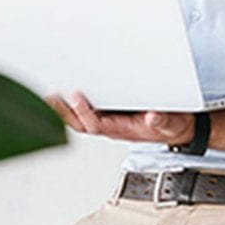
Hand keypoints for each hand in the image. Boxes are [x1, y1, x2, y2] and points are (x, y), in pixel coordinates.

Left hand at [45, 91, 194, 144]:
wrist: (176, 127)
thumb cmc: (169, 125)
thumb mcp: (170, 123)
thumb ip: (161, 120)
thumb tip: (152, 117)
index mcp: (121, 129)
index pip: (96, 124)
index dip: (84, 112)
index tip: (77, 96)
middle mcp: (110, 125)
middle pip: (80, 123)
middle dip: (64, 112)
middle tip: (50, 97)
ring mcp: (108, 119)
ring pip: (79, 118)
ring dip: (63, 109)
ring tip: (49, 95)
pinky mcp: (108, 111)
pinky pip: (85, 110)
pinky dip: (71, 104)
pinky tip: (61, 95)